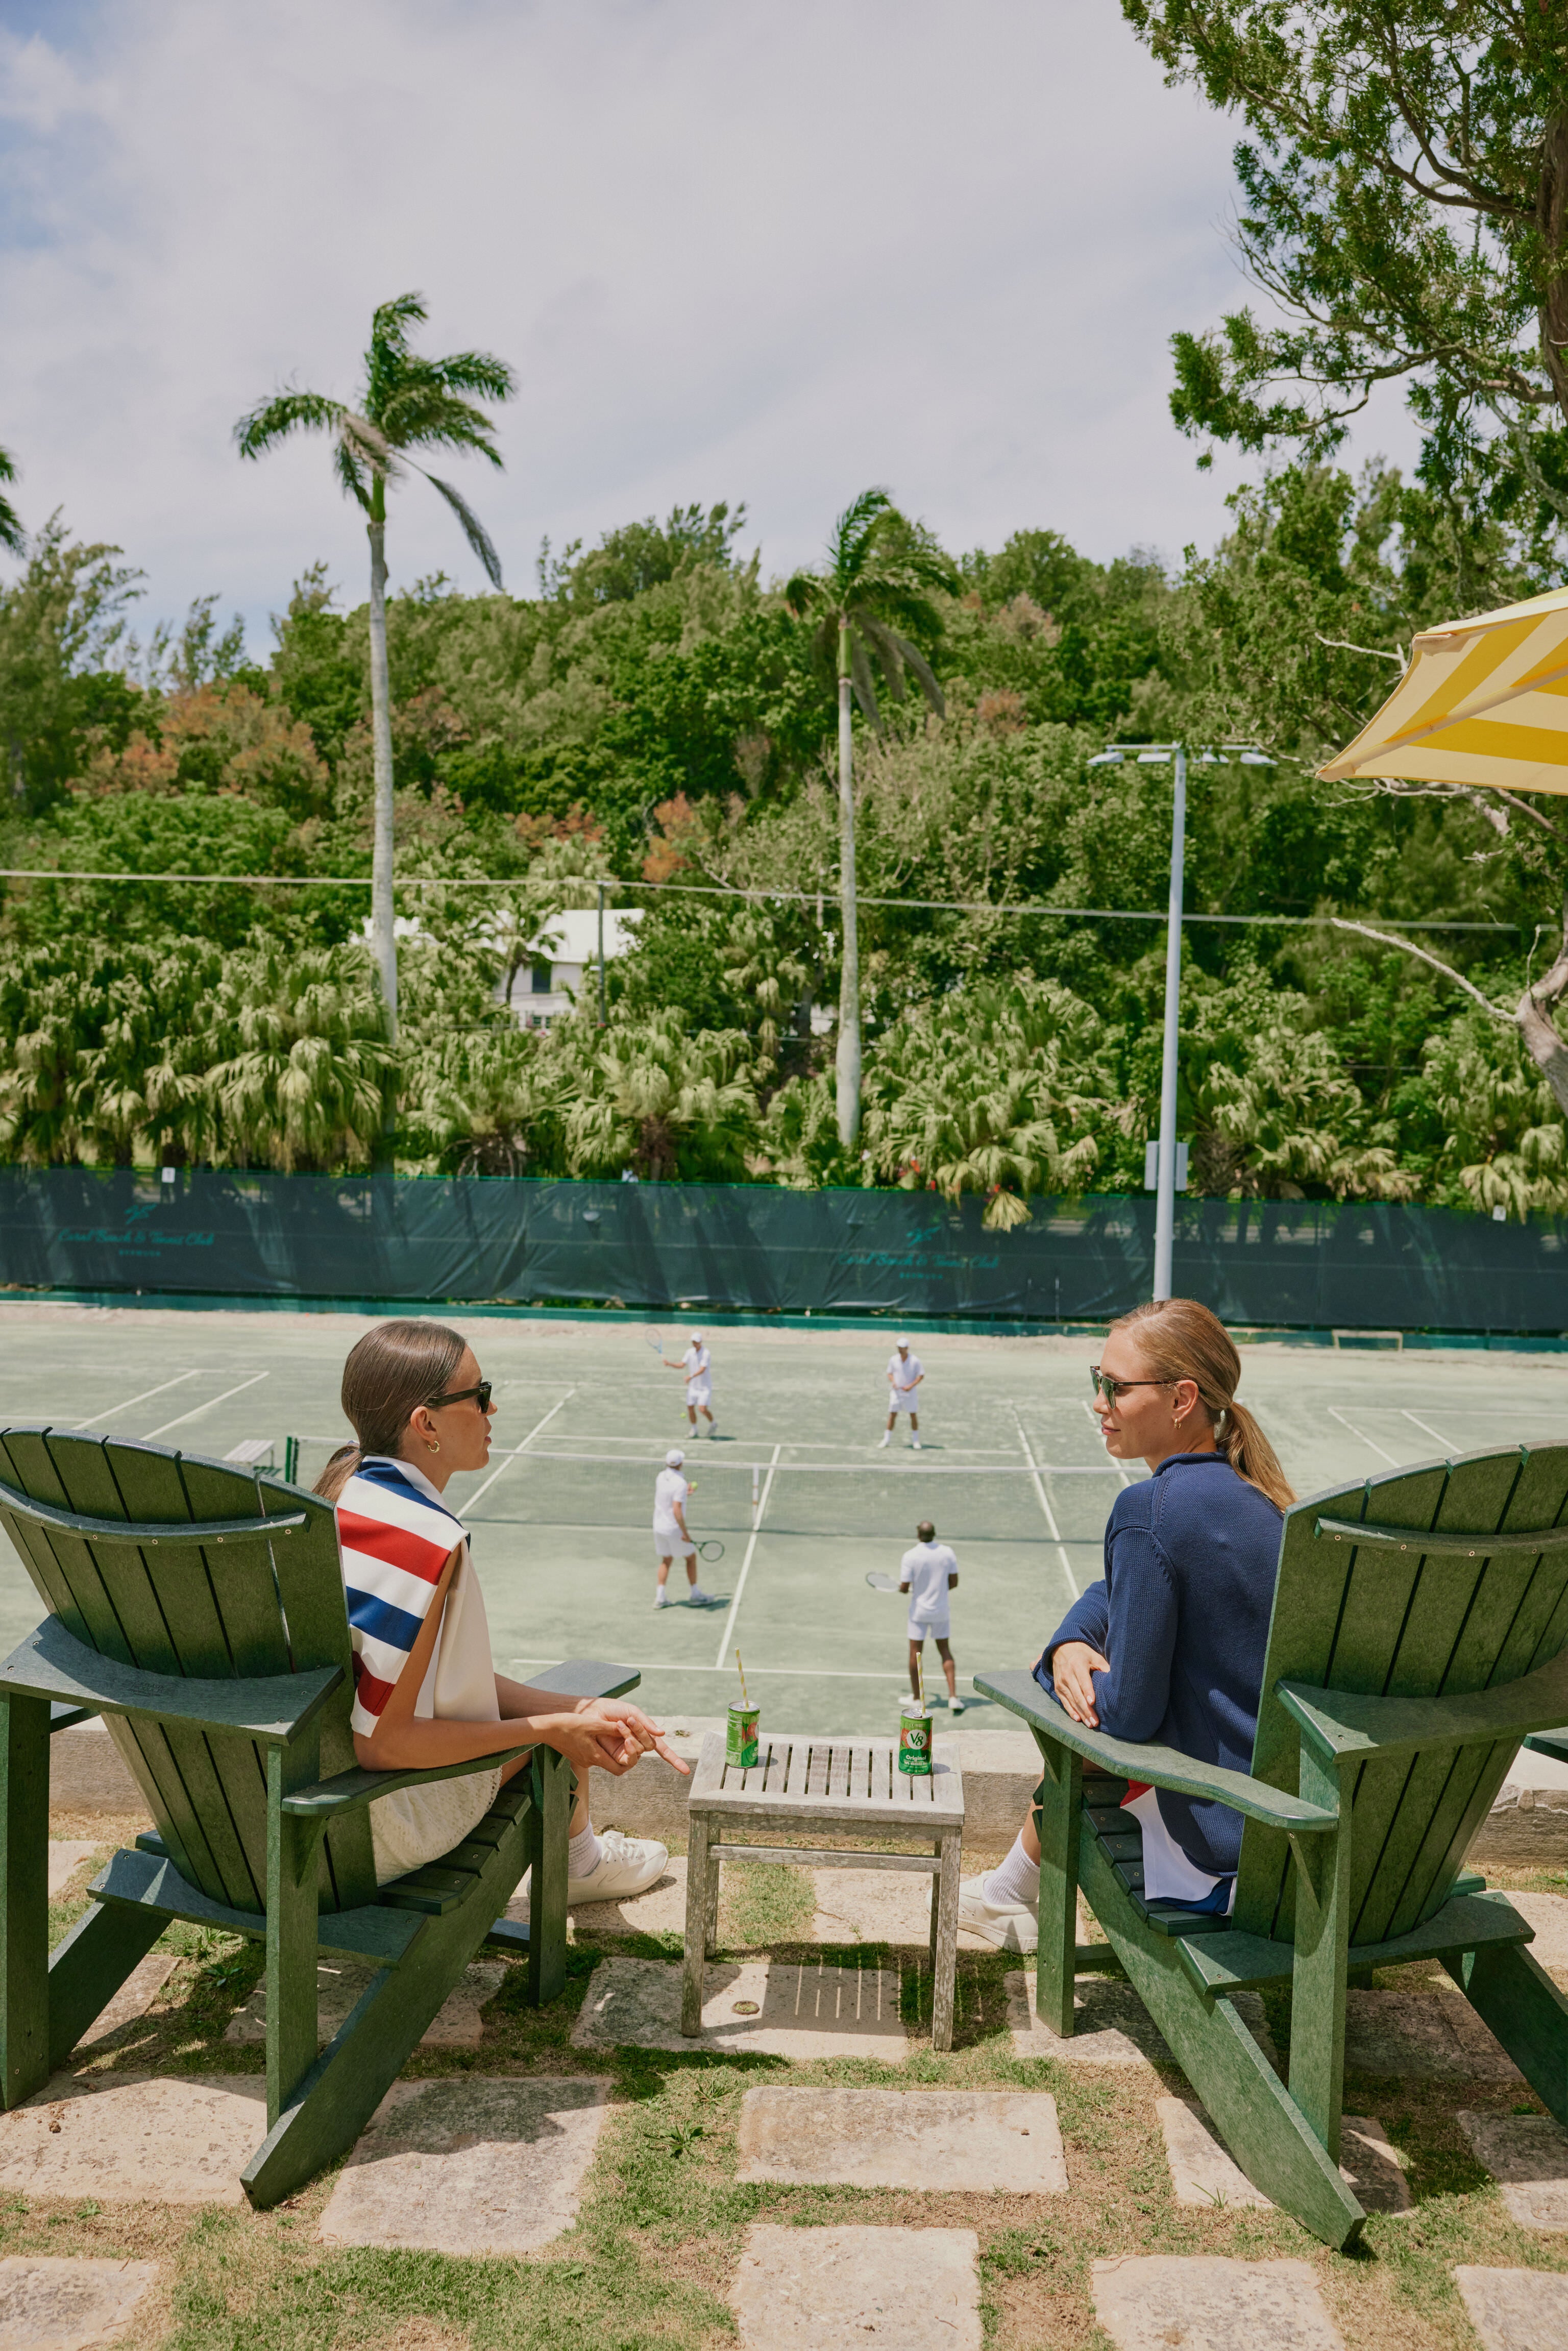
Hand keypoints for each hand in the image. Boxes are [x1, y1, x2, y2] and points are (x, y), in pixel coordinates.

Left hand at [570, 1696, 691, 1775]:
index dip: (674, 1760)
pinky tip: (624, 1738)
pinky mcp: (615, 1760)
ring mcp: (626, 1753)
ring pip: (640, 1751)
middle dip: (641, 1732)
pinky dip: (629, 1748)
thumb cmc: (611, 1710)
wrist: (590, 1713)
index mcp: (643, 1735)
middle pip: (649, 1745)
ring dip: (633, 1738)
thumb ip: (646, 1722)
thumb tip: (662, 1734)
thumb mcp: (631, 1711)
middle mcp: (637, 1746)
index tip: (686, 1772)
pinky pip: (628, 1760)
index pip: (662, 1750)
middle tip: (628, 1719)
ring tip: (620, 1725)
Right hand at [1052, 1639, 1109, 1726]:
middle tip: (1095, 1721)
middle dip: (1087, 1710)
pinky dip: (1071, 1711)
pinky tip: (1078, 1719)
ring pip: (1071, 1701)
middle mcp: (1067, 1674)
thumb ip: (1104, 1667)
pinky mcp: (1057, 1688)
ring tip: (1090, 1724)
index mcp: (1077, 1665)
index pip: (1083, 1680)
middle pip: (1077, 1695)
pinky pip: (1064, 1702)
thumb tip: (1116, 1680)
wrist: (1061, 1647)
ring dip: (1081, 1713)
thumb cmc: (1082, 1653)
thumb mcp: (1094, 1656)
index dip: (1088, 1691)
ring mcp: (1061, 1682)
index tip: (1093, 1702)